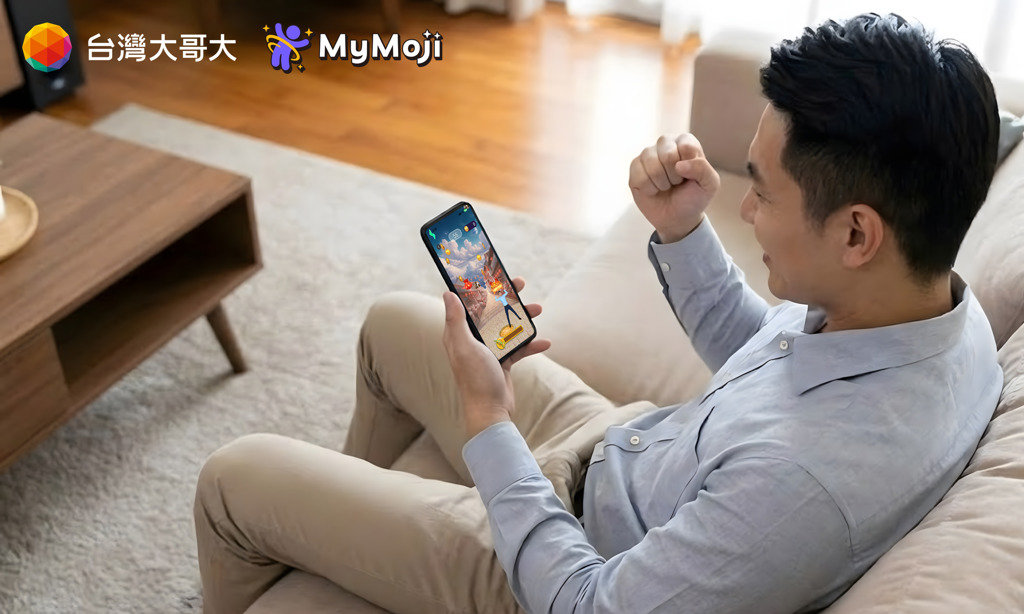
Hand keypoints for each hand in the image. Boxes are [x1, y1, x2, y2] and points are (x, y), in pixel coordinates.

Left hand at [442, 277, 550, 438]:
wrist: (490, 412)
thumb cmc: (474, 380)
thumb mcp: (464, 347)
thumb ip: (456, 321)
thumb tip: (447, 294)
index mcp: (460, 334)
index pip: (469, 303)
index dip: (480, 286)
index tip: (493, 272)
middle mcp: (473, 340)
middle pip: (491, 311)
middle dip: (507, 297)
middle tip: (521, 284)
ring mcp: (489, 351)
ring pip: (507, 326)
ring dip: (523, 318)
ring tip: (539, 310)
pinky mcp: (502, 362)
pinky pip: (519, 348)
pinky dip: (531, 344)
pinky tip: (544, 342)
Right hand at [629, 134, 720, 242]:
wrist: (677, 217)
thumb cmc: (694, 197)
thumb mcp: (710, 185)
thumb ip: (703, 169)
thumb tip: (679, 165)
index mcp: (685, 142)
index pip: (686, 146)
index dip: (689, 167)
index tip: (690, 176)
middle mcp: (665, 144)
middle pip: (667, 154)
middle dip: (674, 176)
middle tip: (677, 182)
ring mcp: (648, 155)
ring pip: (651, 165)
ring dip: (661, 183)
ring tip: (666, 186)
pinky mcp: (635, 167)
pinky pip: (639, 176)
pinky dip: (649, 188)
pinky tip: (653, 189)